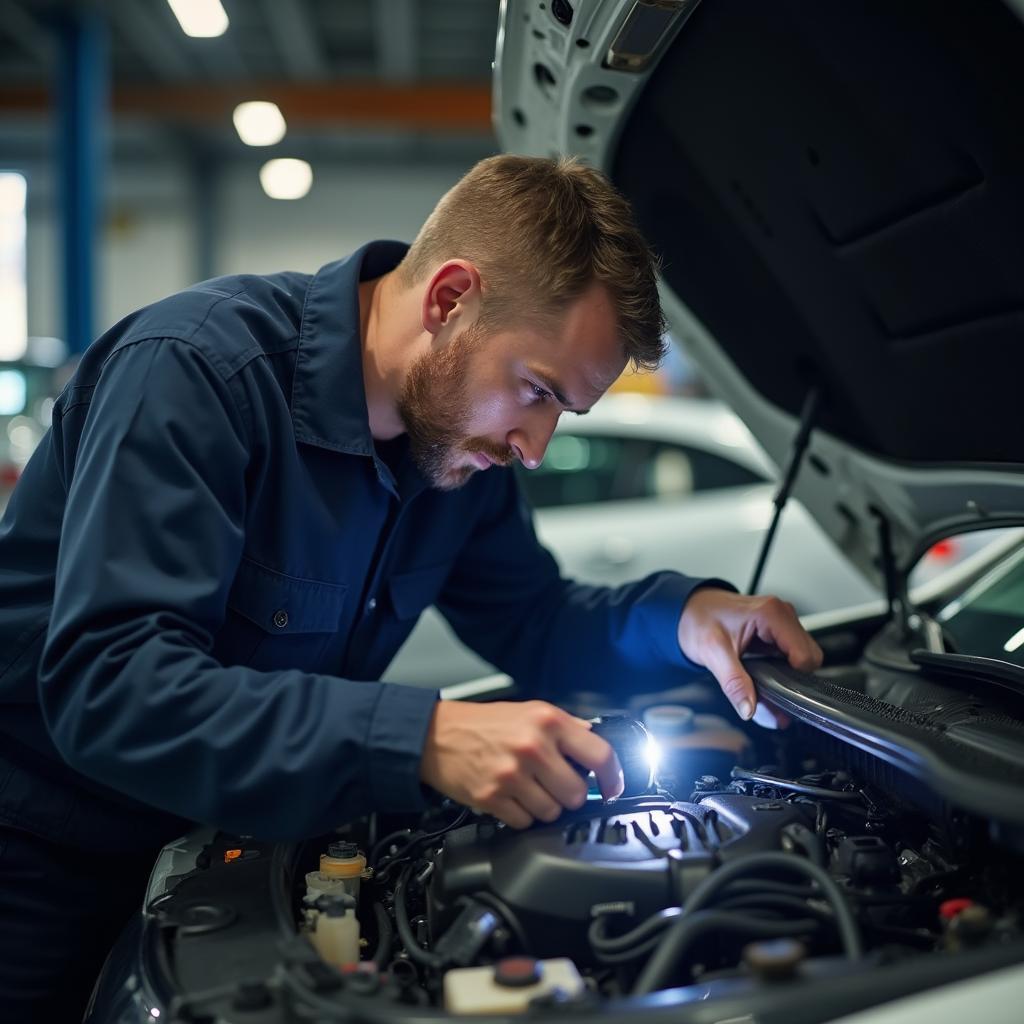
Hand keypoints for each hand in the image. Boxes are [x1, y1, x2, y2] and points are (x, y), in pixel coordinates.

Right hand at [419, 700, 622, 828]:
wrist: (436, 735)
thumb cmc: (484, 723)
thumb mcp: (529, 710)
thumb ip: (565, 726)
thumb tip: (595, 741)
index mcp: (547, 721)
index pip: (599, 755)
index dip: (613, 777)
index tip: (613, 787)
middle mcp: (532, 747)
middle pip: (576, 794)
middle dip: (569, 794)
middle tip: (555, 784)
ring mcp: (511, 775)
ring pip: (551, 813)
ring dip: (545, 807)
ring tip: (528, 789)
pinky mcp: (492, 799)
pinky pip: (524, 823)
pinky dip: (521, 816)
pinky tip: (511, 798)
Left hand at [677, 588, 822, 721]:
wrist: (687, 610)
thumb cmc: (698, 619)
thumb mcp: (712, 652)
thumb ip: (733, 682)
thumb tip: (748, 708)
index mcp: (771, 614)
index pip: (805, 656)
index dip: (795, 678)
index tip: (779, 693)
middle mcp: (781, 614)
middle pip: (810, 657)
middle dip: (794, 680)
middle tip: (771, 695)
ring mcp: (781, 622)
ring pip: (803, 657)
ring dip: (788, 676)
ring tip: (766, 688)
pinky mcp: (777, 631)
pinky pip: (791, 655)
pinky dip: (783, 670)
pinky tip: (765, 678)